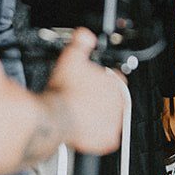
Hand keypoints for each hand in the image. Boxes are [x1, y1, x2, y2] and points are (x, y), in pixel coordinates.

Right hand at [44, 29, 125, 154]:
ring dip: (97, 118)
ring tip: (79, 114)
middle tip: (81, 100)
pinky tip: (84, 131)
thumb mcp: (71, 59)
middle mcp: (120, 104)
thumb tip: (86, 34)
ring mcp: (116, 123)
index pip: (115, 80)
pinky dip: (96, 137)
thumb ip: (81, 44)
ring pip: (108, 119)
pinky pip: (106, 139)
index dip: (101, 81)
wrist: (54, 116)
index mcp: (116, 84)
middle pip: (111, 100)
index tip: (91, 84)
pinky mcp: (108, 140)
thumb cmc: (63, 90)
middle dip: (98, 100)